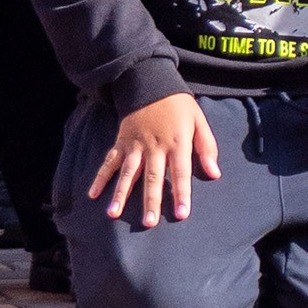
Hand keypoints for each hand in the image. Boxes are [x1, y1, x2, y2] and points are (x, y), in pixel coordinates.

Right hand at [91, 92, 219, 225]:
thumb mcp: (199, 121)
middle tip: (149, 223)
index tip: (181, 214)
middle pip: (152, 177)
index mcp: (177, 143)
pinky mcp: (121, 143)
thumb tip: (214, 174)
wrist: (151, 84)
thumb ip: (207, 147)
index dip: (181, 193)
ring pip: (127, 173)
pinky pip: (109, 162)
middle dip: (150, 201)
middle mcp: (155, 147)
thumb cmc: (179, 107)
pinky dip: (100, 177)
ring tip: (113, 213)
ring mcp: (135, 145)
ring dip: (120, 193)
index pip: (180, 173)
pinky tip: (93, 194)